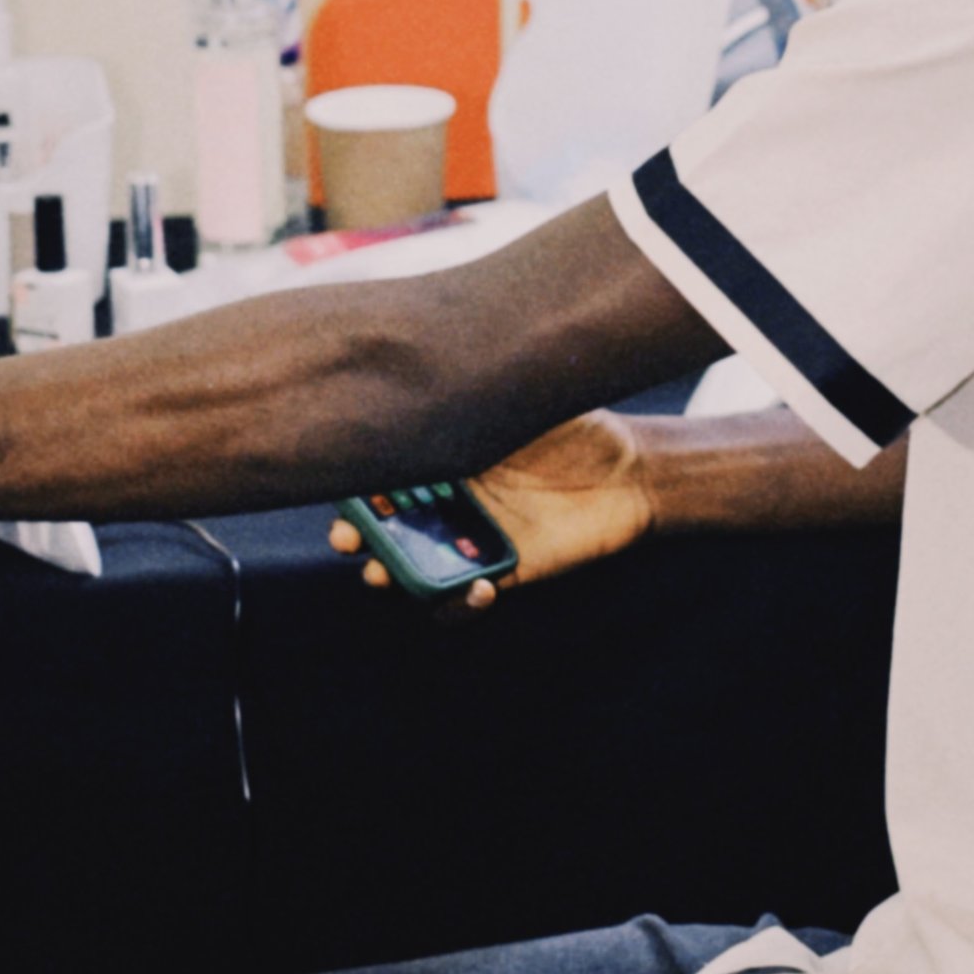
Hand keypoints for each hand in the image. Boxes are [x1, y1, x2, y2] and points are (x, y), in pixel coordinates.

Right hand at [327, 413, 654, 613]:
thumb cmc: (574, 425)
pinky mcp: (504, 572)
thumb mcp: (520, 397)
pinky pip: (463, 601)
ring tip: (386, 575)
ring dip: (393, 577)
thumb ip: (475, 393)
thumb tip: (424, 368)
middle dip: (357, 537)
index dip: (353, 487)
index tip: (341, 488)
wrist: (631, 469)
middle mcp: (448, 501)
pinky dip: (458, 605)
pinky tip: (478, 590)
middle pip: (383, 526)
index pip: (381, 476)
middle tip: (349, 538)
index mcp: (442, 456)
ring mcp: (472, 540)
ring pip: (413, 569)